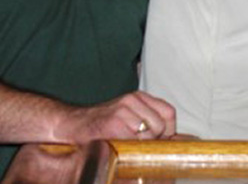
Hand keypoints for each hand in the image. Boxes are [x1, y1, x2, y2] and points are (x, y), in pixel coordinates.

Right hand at [55, 91, 175, 142]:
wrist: (71, 125)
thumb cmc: (101, 126)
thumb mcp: (128, 117)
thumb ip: (149, 123)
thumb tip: (175, 140)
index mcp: (139, 97)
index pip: (168, 112)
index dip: (168, 130)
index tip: (161, 140)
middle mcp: (133, 100)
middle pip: (161, 125)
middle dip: (154, 141)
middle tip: (138, 146)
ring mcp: (123, 110)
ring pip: (148, 134)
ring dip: (140, 146)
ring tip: (125, 145)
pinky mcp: (113, 122)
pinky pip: (133, 141)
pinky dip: (129, 149)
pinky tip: (118, 147)